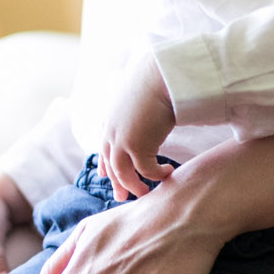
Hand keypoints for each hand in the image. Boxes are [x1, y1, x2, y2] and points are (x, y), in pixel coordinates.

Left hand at [99, 50, 175, 200]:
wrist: (159, 77)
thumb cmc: (154, 82)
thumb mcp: (137, 97)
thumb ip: (135, 110)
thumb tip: (145, 111)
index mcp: (110, 121)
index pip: (104, 148)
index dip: (105, 164)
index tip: (106, 175)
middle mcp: (112, 133)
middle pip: (111, 165)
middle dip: (117, 183)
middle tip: (123, 197)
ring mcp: (122, 141)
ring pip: (124, 174)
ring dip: (135, 186)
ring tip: (146, 193)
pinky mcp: (137, 146)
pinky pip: (147, 170)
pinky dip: (156, 174)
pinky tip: (168, 173)